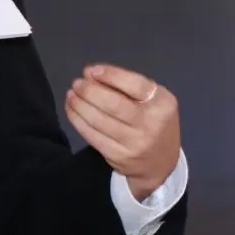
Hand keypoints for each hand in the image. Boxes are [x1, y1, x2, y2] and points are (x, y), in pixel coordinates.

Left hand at [65, 64, 180, 200]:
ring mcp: (133, 142)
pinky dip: (77, 120)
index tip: (91, 70)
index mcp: (163, 104)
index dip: (110, 75)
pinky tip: (72, 109)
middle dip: (89, 91)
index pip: (135, 85)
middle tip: (77, 83)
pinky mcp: (117, 155)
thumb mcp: (156, 101)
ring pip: (98, 120)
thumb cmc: (156, 123)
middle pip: (112, 103)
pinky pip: (91, 135)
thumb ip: (130, 87)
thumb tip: (92, 74)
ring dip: (79, 104)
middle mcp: (150, 123)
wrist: (161, 163)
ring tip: (72, 94)